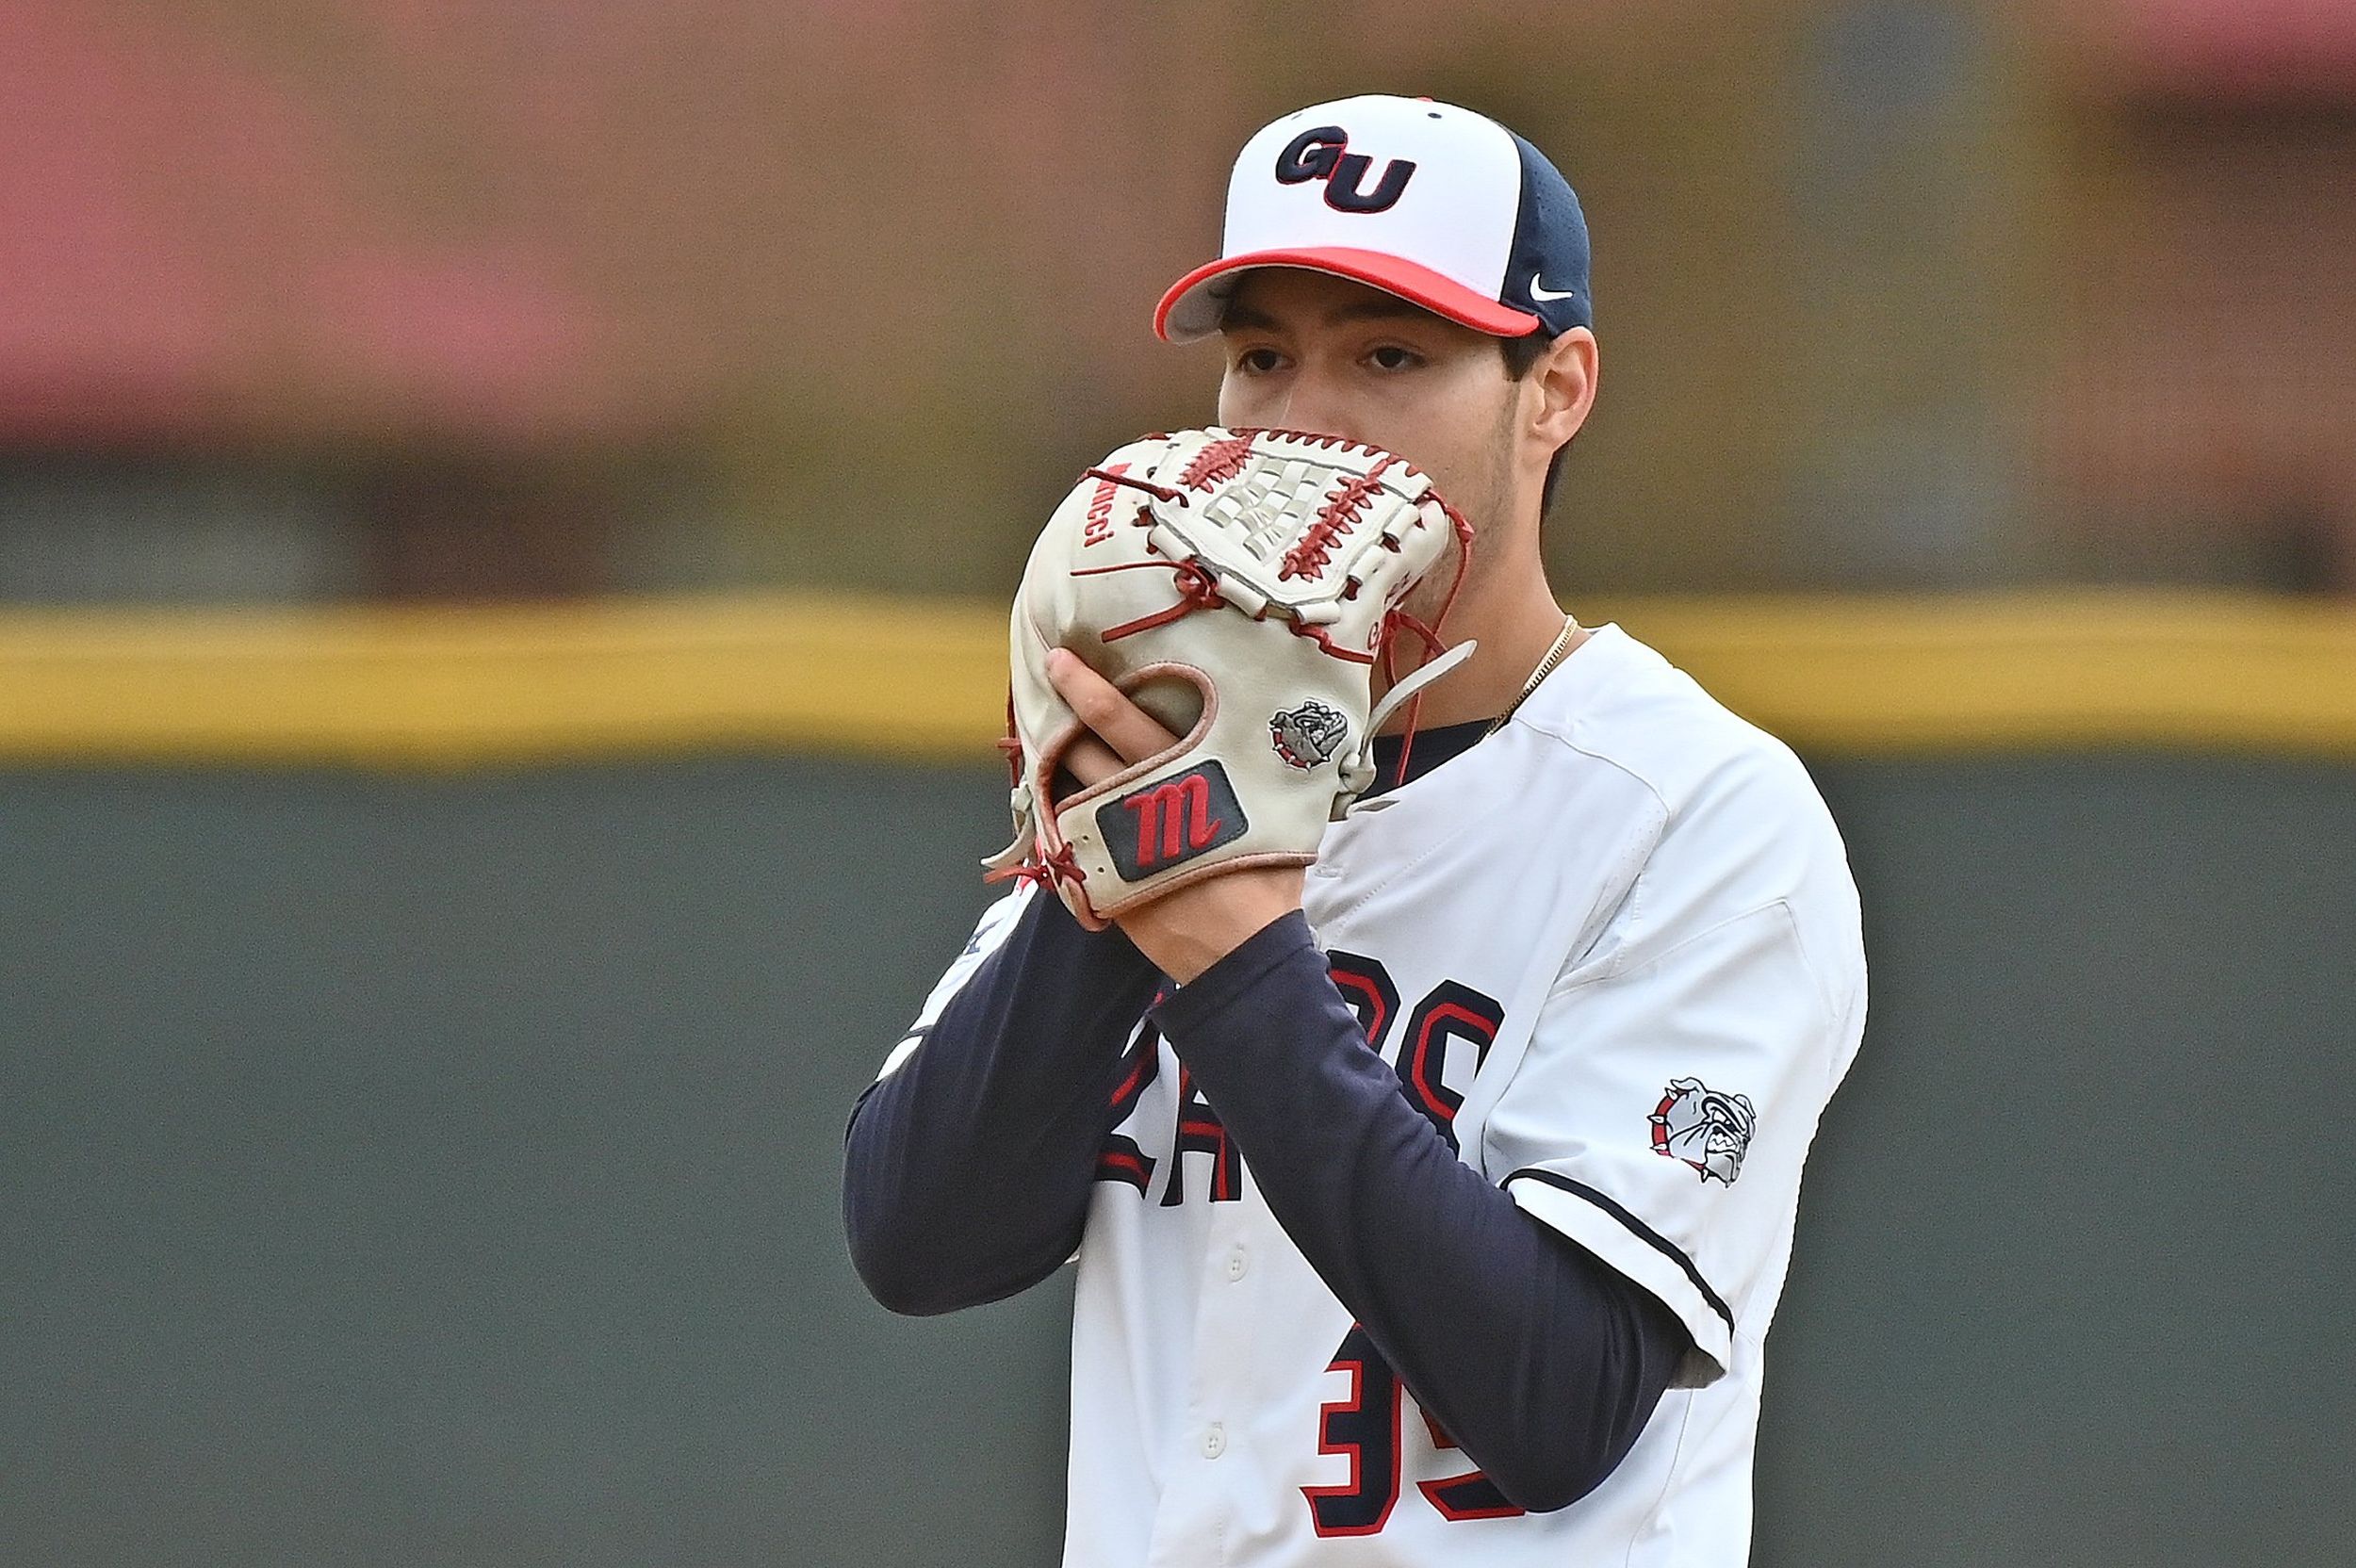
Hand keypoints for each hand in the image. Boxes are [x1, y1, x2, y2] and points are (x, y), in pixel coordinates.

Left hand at [1045, 649, 1305, 982]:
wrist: (1241, 951)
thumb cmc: (1266, 882)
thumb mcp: (1276, 815)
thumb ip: (1263, 777)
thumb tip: (1281, 742)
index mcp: (1186, 775)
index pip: (1126, 720)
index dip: (1091, 689)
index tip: (1064, 660)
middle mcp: (1141, 798)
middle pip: (1088, 742)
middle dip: (1067, 702)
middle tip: (1048, 668)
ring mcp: (1114, 838)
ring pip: (1069, 784)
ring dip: (1054, 756)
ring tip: (1043, 731)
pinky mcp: (1101, 877)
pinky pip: (1065, 836)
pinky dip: (1055, 812)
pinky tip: (1049, 798)